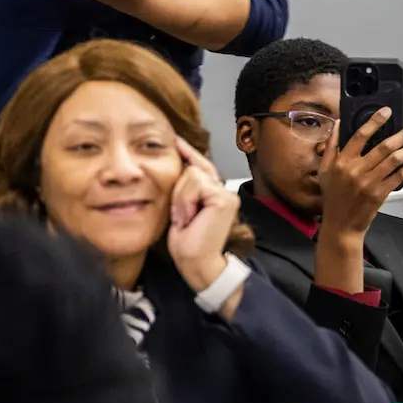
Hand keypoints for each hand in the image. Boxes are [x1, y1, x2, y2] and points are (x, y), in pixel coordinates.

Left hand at [167, 137, 240, 293]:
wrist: (197, 263)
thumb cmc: (188, 244)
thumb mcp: (181, 209)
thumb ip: (184, 188)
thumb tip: (178, 165)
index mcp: (215, 193)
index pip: (201, 166)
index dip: (188, 153)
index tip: (176, 139)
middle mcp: (224, 191)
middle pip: (193, 169)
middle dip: (178, 191)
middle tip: (181, 217)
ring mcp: (226, 194)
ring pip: (192, 175)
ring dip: (181, 198)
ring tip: (185, 219)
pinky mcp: (224, 199)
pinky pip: (195, 185)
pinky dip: (186, 201)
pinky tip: (190, 218)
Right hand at [318, 108, 402, 240]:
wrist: (341, 224)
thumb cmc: (333, 197)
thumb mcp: (324, 170)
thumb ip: (331, 146)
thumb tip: (337, 125)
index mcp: (342, 162)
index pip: (361, 135)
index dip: (375, 121)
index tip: (386, 112)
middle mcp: (356, 170)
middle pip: (384, 147)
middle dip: (402, 136)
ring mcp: (369, 183)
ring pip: (394, 161)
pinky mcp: (379, 194)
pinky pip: (397, 178)